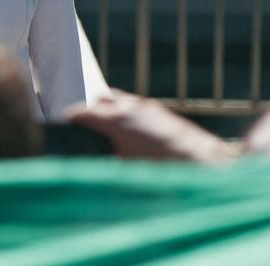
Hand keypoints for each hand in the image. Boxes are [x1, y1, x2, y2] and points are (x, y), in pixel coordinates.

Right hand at [66, 89, 232, 163]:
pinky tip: (129, 130)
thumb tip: (95, 158)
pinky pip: (135, 105)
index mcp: (116, 122)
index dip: (71, 118)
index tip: (63, 123)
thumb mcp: (127, 169)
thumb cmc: (164, 171)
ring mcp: (146, 106)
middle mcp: (129, 108)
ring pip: (119, 99)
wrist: (205, 163)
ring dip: (110, 108)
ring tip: (106, 125)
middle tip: (82, 124)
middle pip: (100, 99)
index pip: (82, 112)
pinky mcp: (161, 111)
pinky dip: (127, 112)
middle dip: (90, 109)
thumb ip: (107, 159)